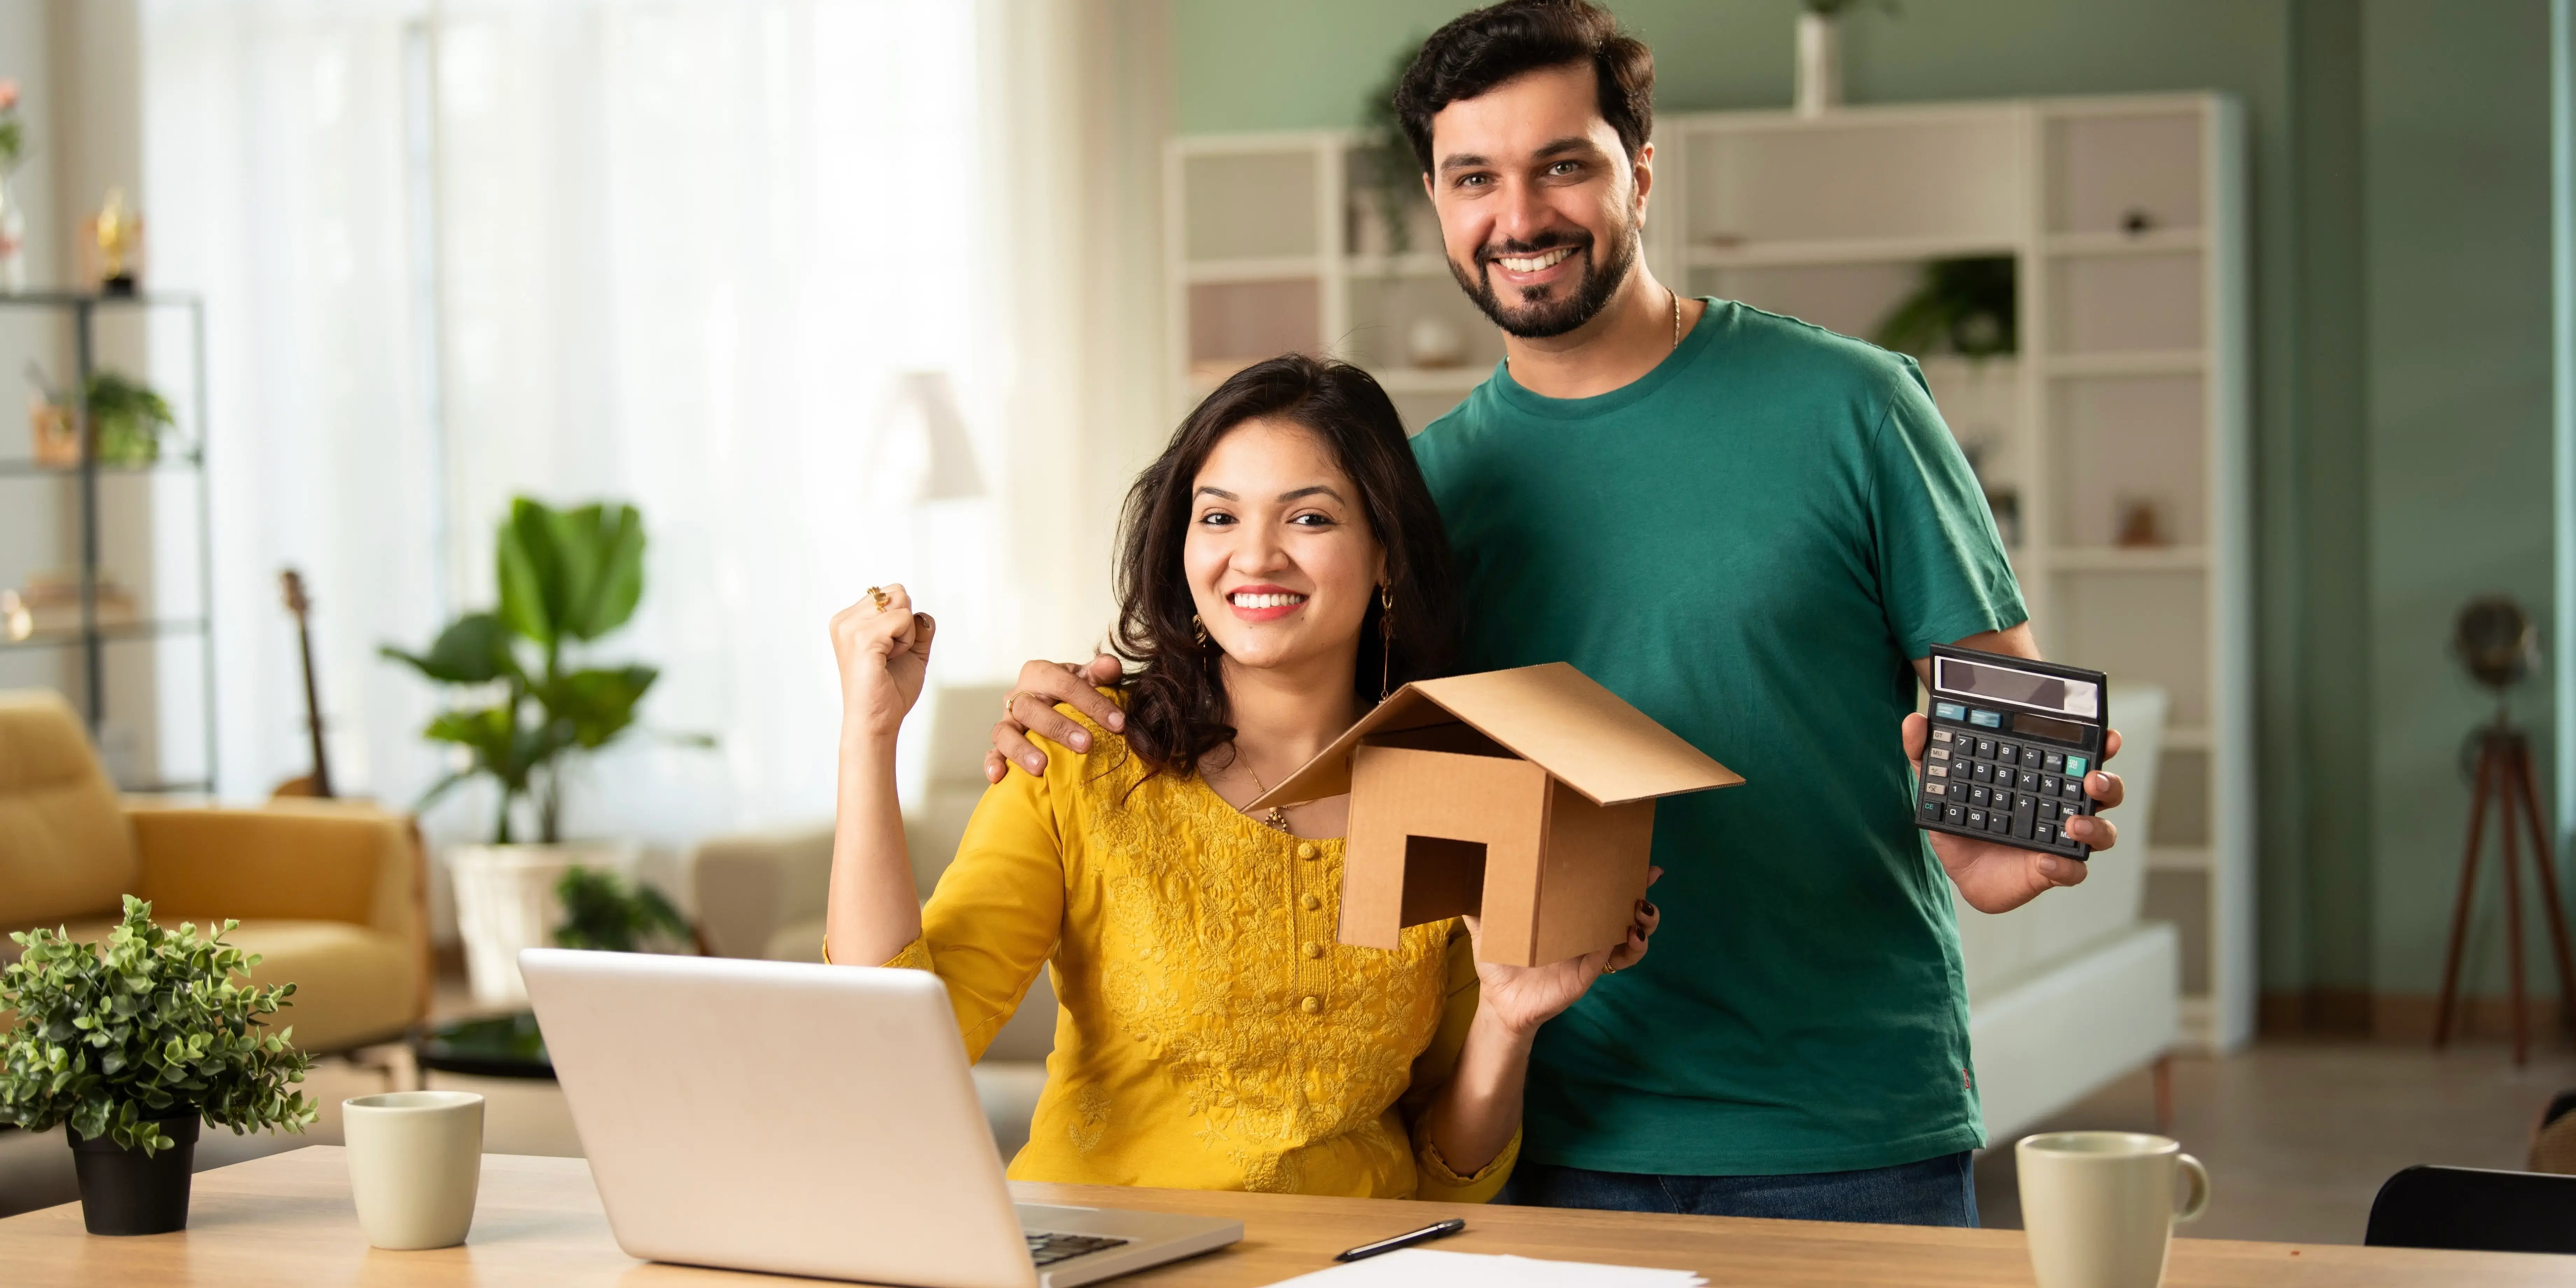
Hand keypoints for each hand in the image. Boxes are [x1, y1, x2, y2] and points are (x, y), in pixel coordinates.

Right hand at [829, 584, 935, 743]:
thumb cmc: (889, 690)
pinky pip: (904, 619)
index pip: (891, 593)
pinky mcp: (862, 638)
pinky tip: (889, 660)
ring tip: (889, 657)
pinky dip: (906, 641)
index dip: (903, 621)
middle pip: (897, 593)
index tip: (889, 649)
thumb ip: (918, 627)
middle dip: (906, 624)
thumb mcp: (911, 650)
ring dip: (906, 634)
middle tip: (891, 654)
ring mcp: (850, 627)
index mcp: (848, 620)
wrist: (876, 720)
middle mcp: (844, 620)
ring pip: (901, 604)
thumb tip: (921, 614)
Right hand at [985, 653, 1127, 780]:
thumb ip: (1099, 672)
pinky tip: (999, 777)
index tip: (1118, 723)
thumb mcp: (1087, 678)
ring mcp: (1006, 720)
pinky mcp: (999, 743)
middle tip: (1086, 744)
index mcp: (1039, 673)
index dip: (1092, 702)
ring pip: (1005, 732)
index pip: (1064, 684)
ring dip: (1022, 749)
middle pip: (1031, 708)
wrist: (1050, 702)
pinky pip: (992, 753)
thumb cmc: (1071, 691)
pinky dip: (993, 764)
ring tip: (1041, 766)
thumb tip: (1112, 666)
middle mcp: (1018, 694)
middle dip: (1058, 727)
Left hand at [1465, 868, 1661, 1036]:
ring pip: (1631, 934)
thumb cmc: (1497, 959)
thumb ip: (1476, 900)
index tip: (1636, 855)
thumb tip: (1458, 869)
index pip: (1598, 887)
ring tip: (1641, 913)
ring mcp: (1590, 950)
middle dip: (1642, 892)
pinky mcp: (1589, 972)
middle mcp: (1584, 928)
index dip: (1620, 871)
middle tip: (1646, 880)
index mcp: (1565, 911)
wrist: (1498, 1001)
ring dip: (1644, 922)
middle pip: (1625, 907)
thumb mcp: (1485, 924)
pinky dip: (1628, 949)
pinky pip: (1616, 959)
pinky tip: (1627, 937)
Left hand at [1908, 713, 2122, 913]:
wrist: (1958, 866)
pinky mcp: (2055, 870)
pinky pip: (2073, 871)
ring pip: (2102, 831)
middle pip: (2105, 791)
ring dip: (2096, 826)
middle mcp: (2064, 806)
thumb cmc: (1962, 820)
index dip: (2102, 745)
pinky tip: (2045, 860)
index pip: (2082, 756)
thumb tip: (1914, 722)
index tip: (2109, 735)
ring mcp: (2063, 839)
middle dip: (2108, 782)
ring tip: (2075, 823)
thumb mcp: (1940, 784)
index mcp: (2046, 778)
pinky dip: (2064, 867)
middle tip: (2094, 777)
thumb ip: (1927, 753)